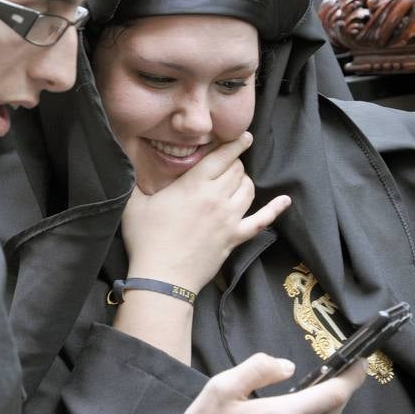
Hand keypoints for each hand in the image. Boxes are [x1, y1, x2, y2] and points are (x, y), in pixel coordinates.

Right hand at [121, 132, 290, 293]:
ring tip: (236, 180)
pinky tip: (284, 201)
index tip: (243, 135)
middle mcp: (217, 198)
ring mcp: (229, 219)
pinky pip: (261, 221)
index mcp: (194, 185)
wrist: (162, 278)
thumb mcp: (134, 203)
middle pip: (237, 170)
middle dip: (234, 163)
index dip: (234, 143)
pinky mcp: (234, 238)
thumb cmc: (146, 239)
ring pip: (248, 189)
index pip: (222, 156)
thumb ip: (135, 179)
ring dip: (244, 181)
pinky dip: (274, 210)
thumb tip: (130, 161)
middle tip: (225, 163)